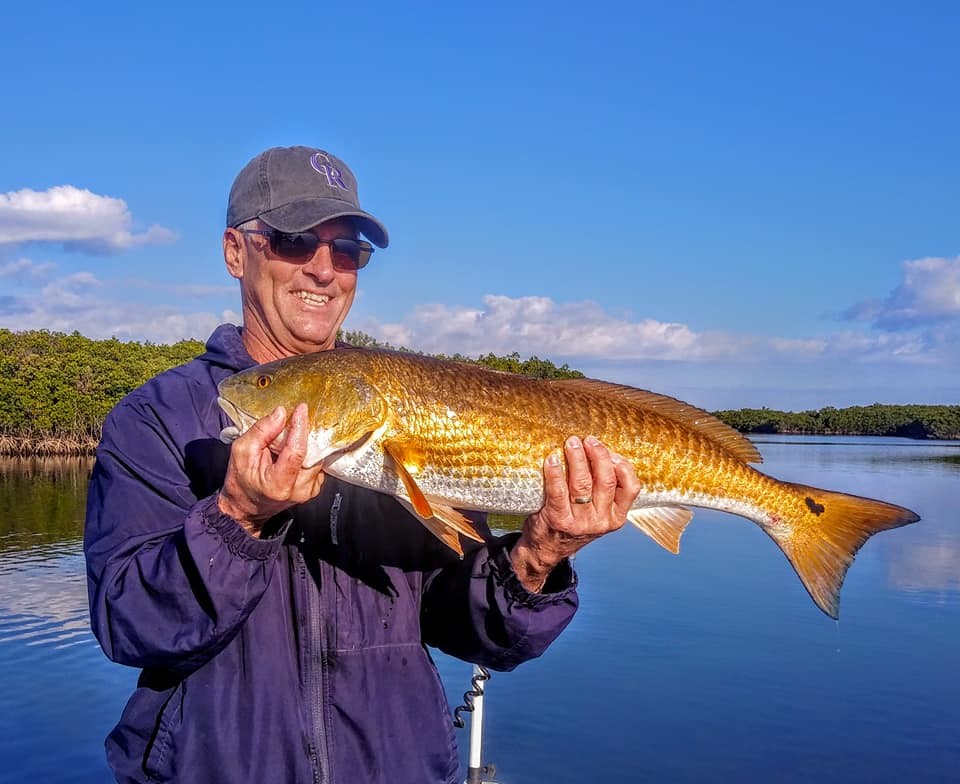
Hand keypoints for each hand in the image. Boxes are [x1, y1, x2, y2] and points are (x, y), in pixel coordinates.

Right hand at [217, 403, 324, 534]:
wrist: (246, 506)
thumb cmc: (241, 480)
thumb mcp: (242, 451)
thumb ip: (261, 431)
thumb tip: (281, 413)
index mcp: (278, 484)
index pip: (296, 451)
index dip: (300, 427)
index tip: (301, 409)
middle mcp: (299, 490)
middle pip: (311, 453)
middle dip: (302, 434)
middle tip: (289, 425)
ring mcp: (309, 491)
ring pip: (317, 457)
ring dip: (305, 444)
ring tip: (286, 442)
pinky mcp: (314, 489)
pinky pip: (317, 463)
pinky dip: (307, 454)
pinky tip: (292, 453)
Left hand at [510, 435, 640, 591]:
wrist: (546, 550)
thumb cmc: (572, 521)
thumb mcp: (597, 511)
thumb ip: (604, 489)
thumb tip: (601, 451)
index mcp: (616, 517)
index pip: (631, 487)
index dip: (621, 464)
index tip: (609, 449)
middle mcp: (601, 521)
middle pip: (605, 480)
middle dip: (598, 455)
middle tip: (588, 440)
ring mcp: (580, 522)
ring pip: (582, 483)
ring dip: (577, 458)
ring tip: (571, 443)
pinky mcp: (558, 520)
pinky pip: (558, 491)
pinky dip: (555, 472)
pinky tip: (552, 459)